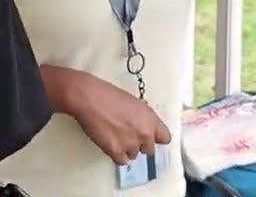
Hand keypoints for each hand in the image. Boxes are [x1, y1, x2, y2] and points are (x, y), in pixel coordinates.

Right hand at [56, 68, 170, 164]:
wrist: (89, 98)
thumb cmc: (109, 95)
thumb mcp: (134, 103)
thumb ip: (143, 119)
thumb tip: (142, 128)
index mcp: (151, 119)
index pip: (165, 138)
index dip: (156, 138)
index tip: (150, 137)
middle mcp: (145, 134)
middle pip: (150, 150)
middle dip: (140, 144)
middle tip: (128, 136)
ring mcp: (131, 144)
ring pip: (134, 155)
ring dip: (127, 149)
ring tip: (115, 137)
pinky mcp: (116, 151)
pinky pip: (121, 161)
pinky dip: (116, 155)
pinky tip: (110, 144)